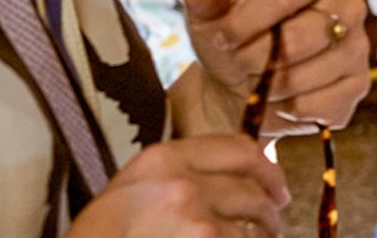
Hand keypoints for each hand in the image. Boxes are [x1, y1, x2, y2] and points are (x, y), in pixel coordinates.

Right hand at [66, 135, 287, 237]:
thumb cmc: (101, 236)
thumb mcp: (132, 192)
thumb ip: (178, 178)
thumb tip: (235, 184)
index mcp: (162, 158)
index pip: (238, 148)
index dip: (266, 168)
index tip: (275, 186)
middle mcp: (182, 181)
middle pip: (252, 186)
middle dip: (270, 208)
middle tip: (273, 222)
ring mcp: (194, 218)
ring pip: (252, 225)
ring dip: (260, 237)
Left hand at [183, 0, 371, 135]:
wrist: (249, 80)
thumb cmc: (236, 39)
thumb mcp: (213, 15)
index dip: (245, 22)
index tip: (222, 39)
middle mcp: (347, 5)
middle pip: (297, 39)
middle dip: (255, 60)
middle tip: (237, 65)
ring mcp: (357, 47)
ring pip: (306, 76)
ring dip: (270, 88)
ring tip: (259, 80)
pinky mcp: (358, 86)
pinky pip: (317, 106)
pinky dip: (287, 109)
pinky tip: (279, 98)